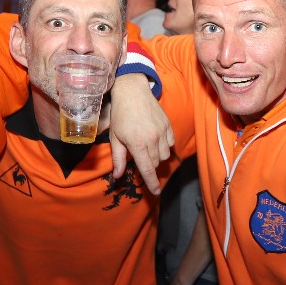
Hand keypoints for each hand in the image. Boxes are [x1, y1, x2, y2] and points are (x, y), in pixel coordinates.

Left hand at [108, 72, 174, 191]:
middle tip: (140, 156)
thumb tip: (118, 176)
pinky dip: (164, 146)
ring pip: (165, 155)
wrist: (132, 92)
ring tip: (147, 147)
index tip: (156, 192)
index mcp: (137, 144)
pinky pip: (171, 143)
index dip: (151, 183)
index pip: (147, 169)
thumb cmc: (120, 115)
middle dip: (149, 165)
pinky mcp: (168, 125)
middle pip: (156, 163)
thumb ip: (118, 158)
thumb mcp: (115, 137)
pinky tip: (155, 139)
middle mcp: (152, 139)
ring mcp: (162, 132)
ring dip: (157, 156)